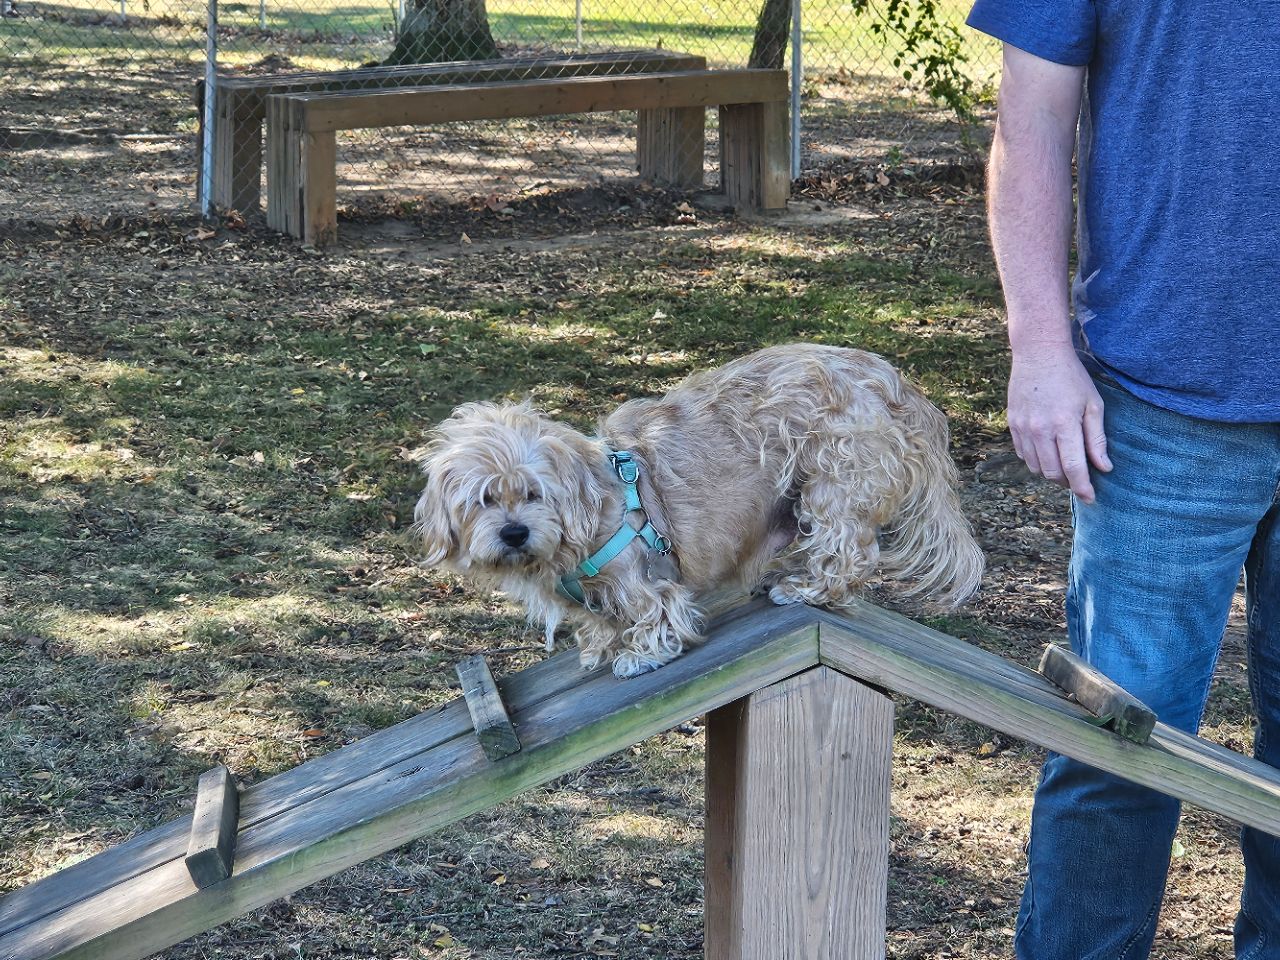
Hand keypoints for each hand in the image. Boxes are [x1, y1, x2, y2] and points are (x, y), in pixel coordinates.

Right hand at [1007, 344, 1112, 502]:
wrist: (1038, 353)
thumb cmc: (1071, 377)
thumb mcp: (1093, 404)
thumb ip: (1097, 438)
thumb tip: (1104, 467)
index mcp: (1064, 424)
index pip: (1073, 467)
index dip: (1082, 487)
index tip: (1090, 498)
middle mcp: (1040, 430)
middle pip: (1053, 472)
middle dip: (1068, 483)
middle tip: (1080, 480)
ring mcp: (1023, 428)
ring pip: (1036, 467)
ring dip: (1051, 474)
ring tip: (1065, 468)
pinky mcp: (1012, 424)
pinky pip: (1023, 455)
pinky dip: (1036, 461)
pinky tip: (1048, 454)